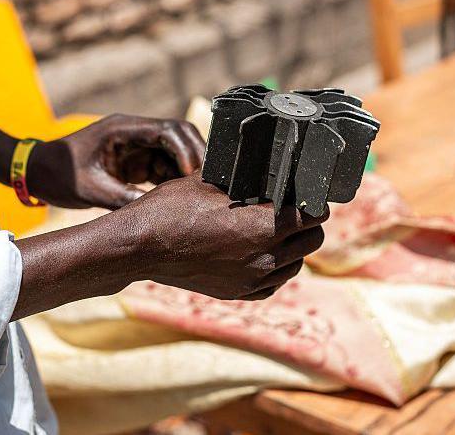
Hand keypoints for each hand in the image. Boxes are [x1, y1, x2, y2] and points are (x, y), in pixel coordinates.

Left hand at [27, 114, 205, 209]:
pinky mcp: (135, 161)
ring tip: (194, 194)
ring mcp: (136, 146)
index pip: (166, 130)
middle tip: (203, 182)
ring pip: (174, 151)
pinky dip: (173, 180)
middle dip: (194, 155)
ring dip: (185, 169)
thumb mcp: (92, 190)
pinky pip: (163, 166)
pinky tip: (178, 197)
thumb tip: (156, 213)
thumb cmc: (59, 175)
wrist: (39, 173)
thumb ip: (124, 198)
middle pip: (178, 136)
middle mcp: (134, 133)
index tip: (192, 173)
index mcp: (122, 129)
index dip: (185, 150)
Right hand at [116, 173, 327, 299]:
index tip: (304, 192)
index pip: (315, 214)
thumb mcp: (210, 179)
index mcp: (265, 226)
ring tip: (275, 229)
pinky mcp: (238, 293)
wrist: (139, 247)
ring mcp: (252, 279)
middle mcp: (265, 257)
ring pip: (296, 264)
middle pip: (313, 240)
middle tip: (292, 207)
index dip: (314, 200)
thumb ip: (245, 174)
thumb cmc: (171, 208)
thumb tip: (264, 161)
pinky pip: (274, 284)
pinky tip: (260, 252)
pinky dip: (275, 269)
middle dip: (308, 222)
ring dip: (293, 246)